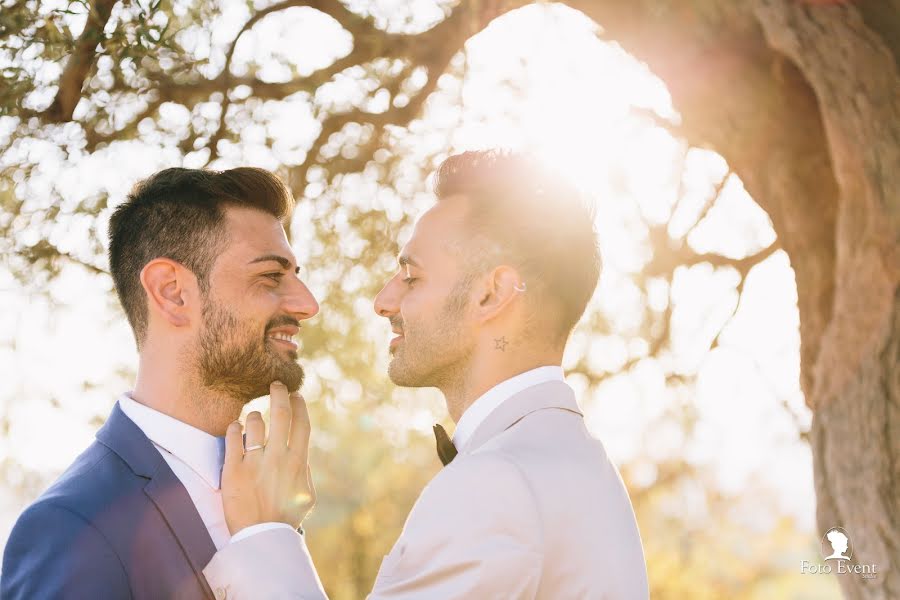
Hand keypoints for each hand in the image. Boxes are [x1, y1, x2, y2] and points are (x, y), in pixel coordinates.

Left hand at [221, 381, 315, 534]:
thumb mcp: (307, 495)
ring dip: (254, 416)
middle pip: (280, 413)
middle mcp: (277, 457)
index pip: (301, 423)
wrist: (260, 538)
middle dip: (279, 393)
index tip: (296, 395)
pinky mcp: (232, 469)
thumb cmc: (286, 518)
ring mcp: (254, 462)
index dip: (299, 404)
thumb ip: (305, 471)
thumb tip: (302, 454)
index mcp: (298, 462)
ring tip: (252, 420)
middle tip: (275, 385)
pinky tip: (235, 429)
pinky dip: (234, 428)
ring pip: (254, 421)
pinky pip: (232, 436)